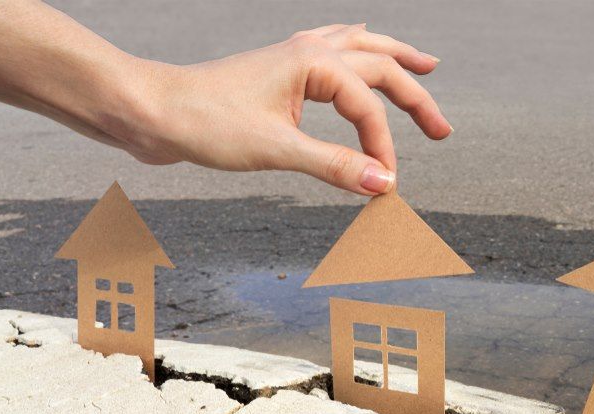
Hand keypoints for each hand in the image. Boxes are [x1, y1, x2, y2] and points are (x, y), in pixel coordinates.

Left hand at [125, 24, 451, 193]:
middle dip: (415, 97)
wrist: (152, 110)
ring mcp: (293, 58)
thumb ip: (334, 167)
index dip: (383, 147)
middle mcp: (308, 51)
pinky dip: (357, 52)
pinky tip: (359, 49)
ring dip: (395, 59)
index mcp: (312, 62)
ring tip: (427, 66)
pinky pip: (332, 51)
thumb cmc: (205, 122)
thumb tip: (383, 184)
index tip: (384, 185)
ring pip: (360, 49)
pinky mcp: (279, 73)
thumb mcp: (275, 150)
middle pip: (380, 65)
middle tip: (441, 130)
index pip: (367, 106)